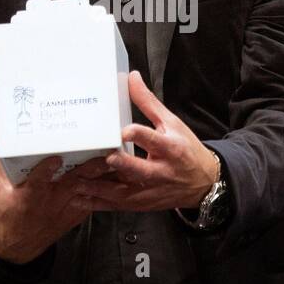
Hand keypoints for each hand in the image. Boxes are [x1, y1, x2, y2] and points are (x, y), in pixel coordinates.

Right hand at [0, 142, 111, 264]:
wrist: (16, 246)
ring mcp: (64, 210)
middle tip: (105, 152)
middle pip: (72, 183)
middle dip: (89, 168)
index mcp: (29, 195)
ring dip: (102, 178)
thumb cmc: (4, 214)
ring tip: (118, 162)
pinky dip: (103, 191)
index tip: (55, 158)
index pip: (38, 180)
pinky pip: (91, 202)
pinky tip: (116, 177)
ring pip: (87, 191)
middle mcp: (50, 202)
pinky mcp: (73, 215)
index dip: (46, 169)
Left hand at [79, 70, 219, 212]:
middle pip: (140, 171)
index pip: (154, 140)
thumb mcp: (172, 123)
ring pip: (125, 193)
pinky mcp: (143, 204)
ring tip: (78, 183)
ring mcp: (151, 190)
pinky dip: (99, 204)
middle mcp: (162, 172)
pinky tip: (81, 199)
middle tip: (104, 159)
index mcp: (170, 148)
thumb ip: (148, 102)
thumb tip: (131, 77)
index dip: (140, 135)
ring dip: (101, 189)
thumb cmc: (186, 150)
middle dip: (122, 166)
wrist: (204, 183)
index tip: (125, 131)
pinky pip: (119, 206)